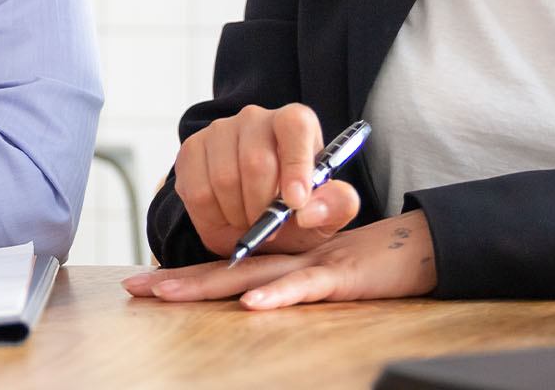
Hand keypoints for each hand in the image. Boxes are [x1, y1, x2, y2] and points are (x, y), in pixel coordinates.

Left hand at [123, 210, 436, 308]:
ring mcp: (311, 263)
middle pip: (226, 269)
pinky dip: (278, 296)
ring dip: (210, 284)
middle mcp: (287, 257)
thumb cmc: (366, 265)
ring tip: (171, 293)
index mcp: (278, 259)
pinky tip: (251, 305)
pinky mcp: (340, 276)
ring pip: (254, 274)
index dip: (185, 274)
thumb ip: (285, 282)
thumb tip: (248, 300)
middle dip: (180, 280)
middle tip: (138, 288)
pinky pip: (304, 286)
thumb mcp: (318, 275)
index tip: (145, 285)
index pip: (224, 266)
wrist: (416, 249)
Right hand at [173, 103, 361, 258]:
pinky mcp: (192, 149)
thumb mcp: (326, 215)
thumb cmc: (294, 213)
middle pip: (256, 161)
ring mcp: (220, 130)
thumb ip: (335, 206)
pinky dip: (214, 216)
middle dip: (263, 206)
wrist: (252, 222)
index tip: (295, 202)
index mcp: (295, 122)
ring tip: (250, 220)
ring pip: (224, 178)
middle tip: (271, 228)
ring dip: (239, 214)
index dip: (296, 164)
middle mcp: (256, 118)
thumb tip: (309, 210)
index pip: (295, 126)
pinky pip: (198, 191)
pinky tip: (227, 215)